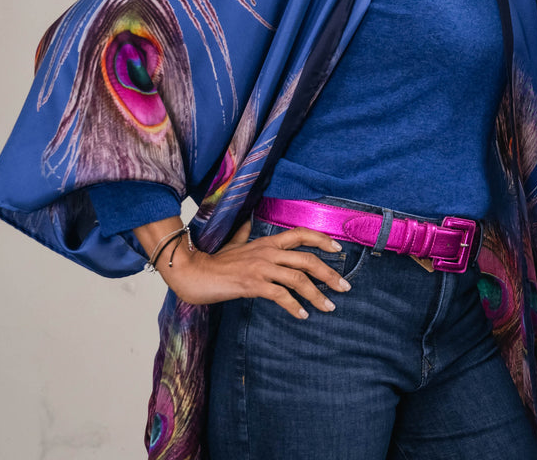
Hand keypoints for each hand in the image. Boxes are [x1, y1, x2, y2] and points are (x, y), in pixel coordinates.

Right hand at [158, 221, 351, 318]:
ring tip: (330, 307)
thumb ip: (244, 234)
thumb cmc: (213, 261)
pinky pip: (280, 295)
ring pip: (298, 279)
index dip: (322, 240)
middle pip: (307, 259)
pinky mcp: (252, 284)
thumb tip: (247, 222)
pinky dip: (294, 306)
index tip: (338, 249)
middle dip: (329, 274)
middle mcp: (267, 252)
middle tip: (344, 287)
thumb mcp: (233, 244)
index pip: (301, 234)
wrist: (192, 272)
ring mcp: (260, 268)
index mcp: (267, 242)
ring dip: (317, 294)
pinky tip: (303, 315)